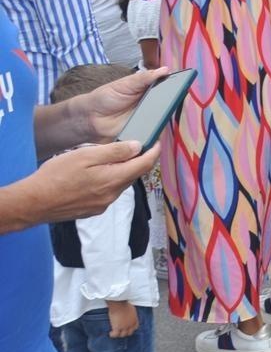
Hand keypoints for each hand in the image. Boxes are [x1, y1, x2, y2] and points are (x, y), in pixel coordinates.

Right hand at [20, 141, 160, 223]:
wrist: (32, 203)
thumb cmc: (56, 176)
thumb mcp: (86, 155)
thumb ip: (114, 152)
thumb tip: (137, 146)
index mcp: (114, 180)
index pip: (144, 165)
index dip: (154, 152)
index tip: (157, 141)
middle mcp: (112, 195)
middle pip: (133, 174)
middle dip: (138, 160)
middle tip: (135, 145)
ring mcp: (102, 204)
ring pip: (120, 183)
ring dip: (122, 171)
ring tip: (112, 157)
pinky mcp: (92, 210)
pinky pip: (108, 192)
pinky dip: (109, 180)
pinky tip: (97, 173)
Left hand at [76, 67, 170, 143]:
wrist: (89, 117)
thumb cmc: (106, 97)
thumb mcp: (125, 84)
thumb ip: (144, 78)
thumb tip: (166, 69)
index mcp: (150, 93)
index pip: (168, 92)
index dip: (177, 90)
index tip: (185, 86)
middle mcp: (151, 108)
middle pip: (168, 107)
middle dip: (172, 105)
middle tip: (171, 103)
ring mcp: (147, 122)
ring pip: (162, 122)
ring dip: (163, 120)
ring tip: (161, 117)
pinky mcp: (141, 135)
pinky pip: (152, 136)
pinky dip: (155, 135)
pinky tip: (155, 131)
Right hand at [106, 299, 139, 338]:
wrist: (119, 305)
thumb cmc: (124, 304)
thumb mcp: (131, 310)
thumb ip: (130, 314)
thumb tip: (127, 315)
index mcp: (135, 319)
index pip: (135, 327)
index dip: (131, 329)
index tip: (127, 328)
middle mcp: (130, 324)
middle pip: (129, 333)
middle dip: (125, 333)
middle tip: (120, 331)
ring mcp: (124, 327)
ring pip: (122, 335)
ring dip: (119, 334)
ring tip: (115, 333)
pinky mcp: (117, 328)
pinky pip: (115, 335)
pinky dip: (113, 335)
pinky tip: (111, 333)